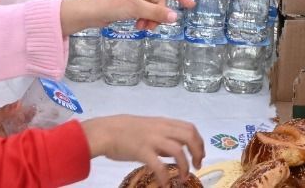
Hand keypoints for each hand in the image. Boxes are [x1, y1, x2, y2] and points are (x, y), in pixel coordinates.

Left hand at [61, 0, 192, 34]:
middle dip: (157, 15)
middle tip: (150, 27)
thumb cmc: (113, 4)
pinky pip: (144, 11)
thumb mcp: (137, 9)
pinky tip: (137, 26)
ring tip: (142, 28)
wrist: (91, 11)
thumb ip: (157, 13)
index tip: (191, 5)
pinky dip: (143, 19)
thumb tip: (176, 16)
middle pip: (160, 1)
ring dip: (150, 19)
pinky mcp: (129, 4)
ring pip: (152, 8)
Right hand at [82, 116, 205, 182]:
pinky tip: (165, 184)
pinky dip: (165, 176)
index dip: (199, 142)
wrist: (105, 131)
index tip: (199, 155)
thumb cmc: (124, 130)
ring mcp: (152, 139)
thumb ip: (162, 136)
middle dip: (197, 152)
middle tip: (196, 166)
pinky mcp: (142, 151)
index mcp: (163, 123)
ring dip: (184, 165)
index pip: (189, 128)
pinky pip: (159, 165)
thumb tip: (173, 150)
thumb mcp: (148, 128)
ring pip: (178, 150)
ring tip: (183, 177)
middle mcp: (161, 129)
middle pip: (189, 136)